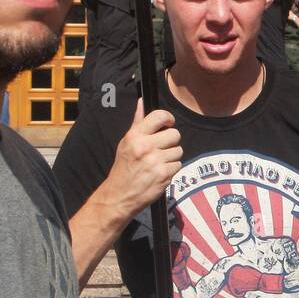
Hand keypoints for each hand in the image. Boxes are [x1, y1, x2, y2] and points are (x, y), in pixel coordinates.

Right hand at [97, 99, 182, 221]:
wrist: (119, 195)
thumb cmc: (124, 167)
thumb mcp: (126, 143)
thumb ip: (137, 123)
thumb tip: (141, 102)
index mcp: (135, 136)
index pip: (159, 116)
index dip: (168, 118)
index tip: (168, 123)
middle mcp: (145, 146)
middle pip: (175, 134)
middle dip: (171, 141)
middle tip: (161, 149)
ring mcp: (155, 161)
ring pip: (178, 150)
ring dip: (171, 157)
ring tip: (158, 162)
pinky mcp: (164, 174)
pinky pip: (178, 164)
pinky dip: (171, 169)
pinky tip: (160, 172)